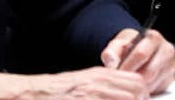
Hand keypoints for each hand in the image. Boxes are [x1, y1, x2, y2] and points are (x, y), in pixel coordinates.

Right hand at [0, 68, 150, 99]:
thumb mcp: (86, 81)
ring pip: (126, 99)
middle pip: (135, 94)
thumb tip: (132, 93)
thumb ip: (107, 85)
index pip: (137, 83)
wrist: (31, 94)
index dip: (143, 95)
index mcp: (102, 75)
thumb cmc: (57, 90)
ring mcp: (89, 95)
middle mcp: (98, 84)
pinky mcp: (82, 99)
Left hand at [101, 28, 174, 94]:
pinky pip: (156, 88)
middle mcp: (166, 50)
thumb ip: (111, 52)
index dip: (127, 65)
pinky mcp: (170, 78)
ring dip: (138, 85)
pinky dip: (145, 89)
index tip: (117, 72)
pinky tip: (137, 84)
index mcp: (154, 38)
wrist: (139, 51)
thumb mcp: (117, 45)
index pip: (141, 54)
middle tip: (122, 80)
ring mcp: (170, 64)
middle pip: (149, 71)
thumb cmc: (128, 47)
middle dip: (133, 78)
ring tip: (129, 81)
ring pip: (152, 82)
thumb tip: (112, 63)